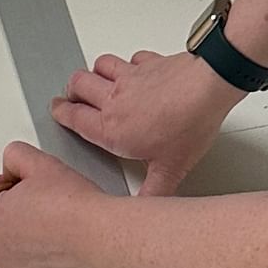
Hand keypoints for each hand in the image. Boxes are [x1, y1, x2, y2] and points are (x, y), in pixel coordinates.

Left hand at [0, 143, 115, 267]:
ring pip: (7, 241)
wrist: (103, 239)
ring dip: (21, 228)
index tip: (9, 183)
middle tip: (37, 196)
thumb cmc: (73, 209)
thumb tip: (12, 167)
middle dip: (7, 206)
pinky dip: (36, 247)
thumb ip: (14, 157)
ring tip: (51, 216)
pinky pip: (25, 259)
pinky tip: (58, 234)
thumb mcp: (38, 162)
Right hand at [50, 50, 243, 195]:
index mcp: (111, 129)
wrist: (208, 86)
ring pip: (98, 66)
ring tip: (97, 80)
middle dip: (71, 90)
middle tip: (73, 95)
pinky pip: (132, 58)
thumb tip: (147, 209)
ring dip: (95, 72)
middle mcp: (114, 99)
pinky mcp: (149, 62)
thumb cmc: (188, 122)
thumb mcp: (171, 169)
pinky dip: (130, 64)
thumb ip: (154, 193)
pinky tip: (136, 70)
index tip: (58, 111)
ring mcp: (130, 76)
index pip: (73, 117)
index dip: (61, 113)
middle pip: (77, 85)